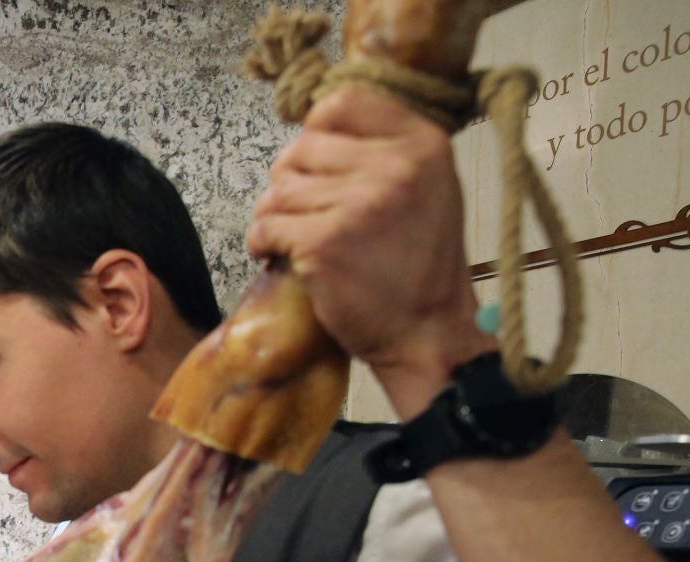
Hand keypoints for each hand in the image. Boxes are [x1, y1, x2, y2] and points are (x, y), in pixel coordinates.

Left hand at [245, 84, 494, 416]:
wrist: (427, 332)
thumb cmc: (418, 264)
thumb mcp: (427, 188)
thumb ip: (385, 149)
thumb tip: (318, 121)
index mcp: (423, 143)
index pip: (343, 102)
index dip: (317, 130)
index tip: (318, 163)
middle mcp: (394, 165)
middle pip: (302, 147)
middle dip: (293, 181)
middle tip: (307, 213)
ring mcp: (358, 203)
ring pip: (279, 189)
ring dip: (277, 216)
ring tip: (297, 238)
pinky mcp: (323, 242)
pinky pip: (265, 226)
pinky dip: (262, 243)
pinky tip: (279, 255)